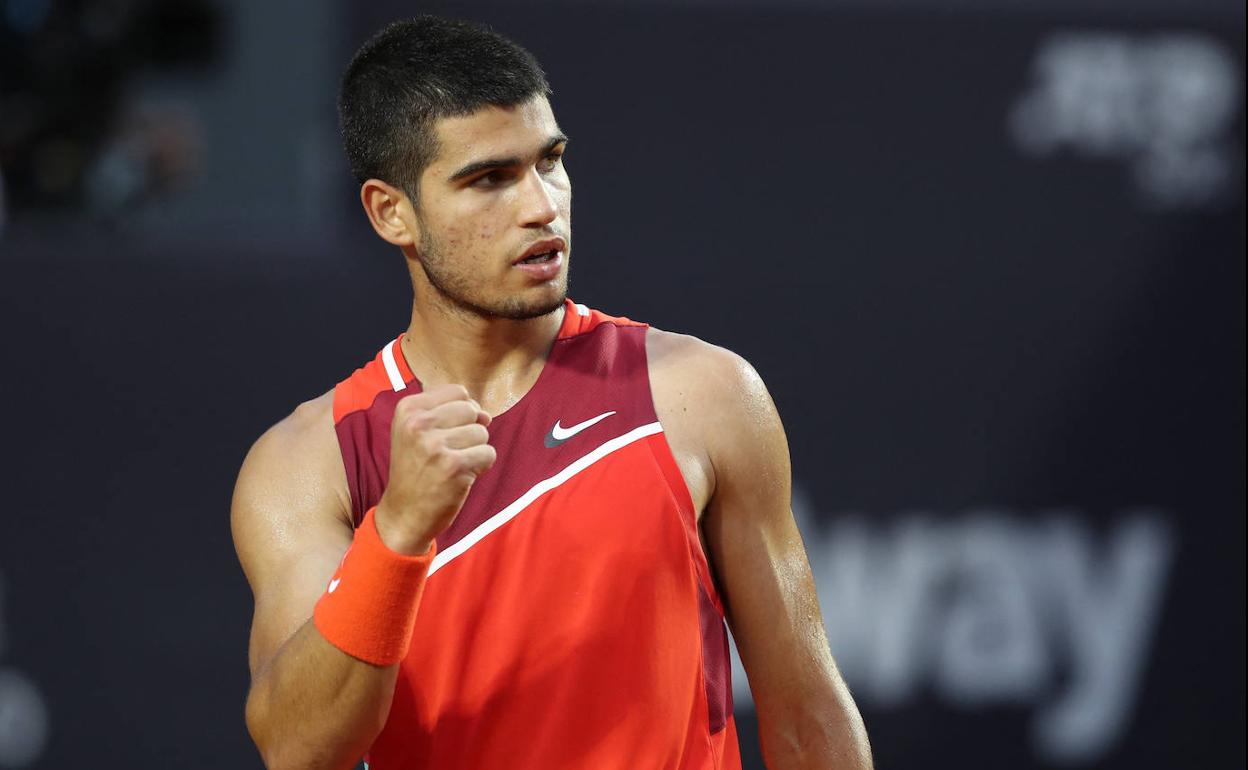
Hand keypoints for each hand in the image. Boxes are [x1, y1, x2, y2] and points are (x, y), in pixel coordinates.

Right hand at [373, 384, 495, 554]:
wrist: (404, 513)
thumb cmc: (416, 470)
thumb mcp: (416, 431)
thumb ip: (450, 413)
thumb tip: (486, 414)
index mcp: (408, 408)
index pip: (458, 391)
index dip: (463, 411)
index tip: (447, 431)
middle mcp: (418, 424)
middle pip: (471, 410)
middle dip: (470, 430)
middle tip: (449, 452)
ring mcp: (435, 445)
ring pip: (482, 432)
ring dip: (475, 450)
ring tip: (453, 465)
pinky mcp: (453, 466)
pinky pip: (488, 453)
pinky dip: (481, 466)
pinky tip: (461, 476)